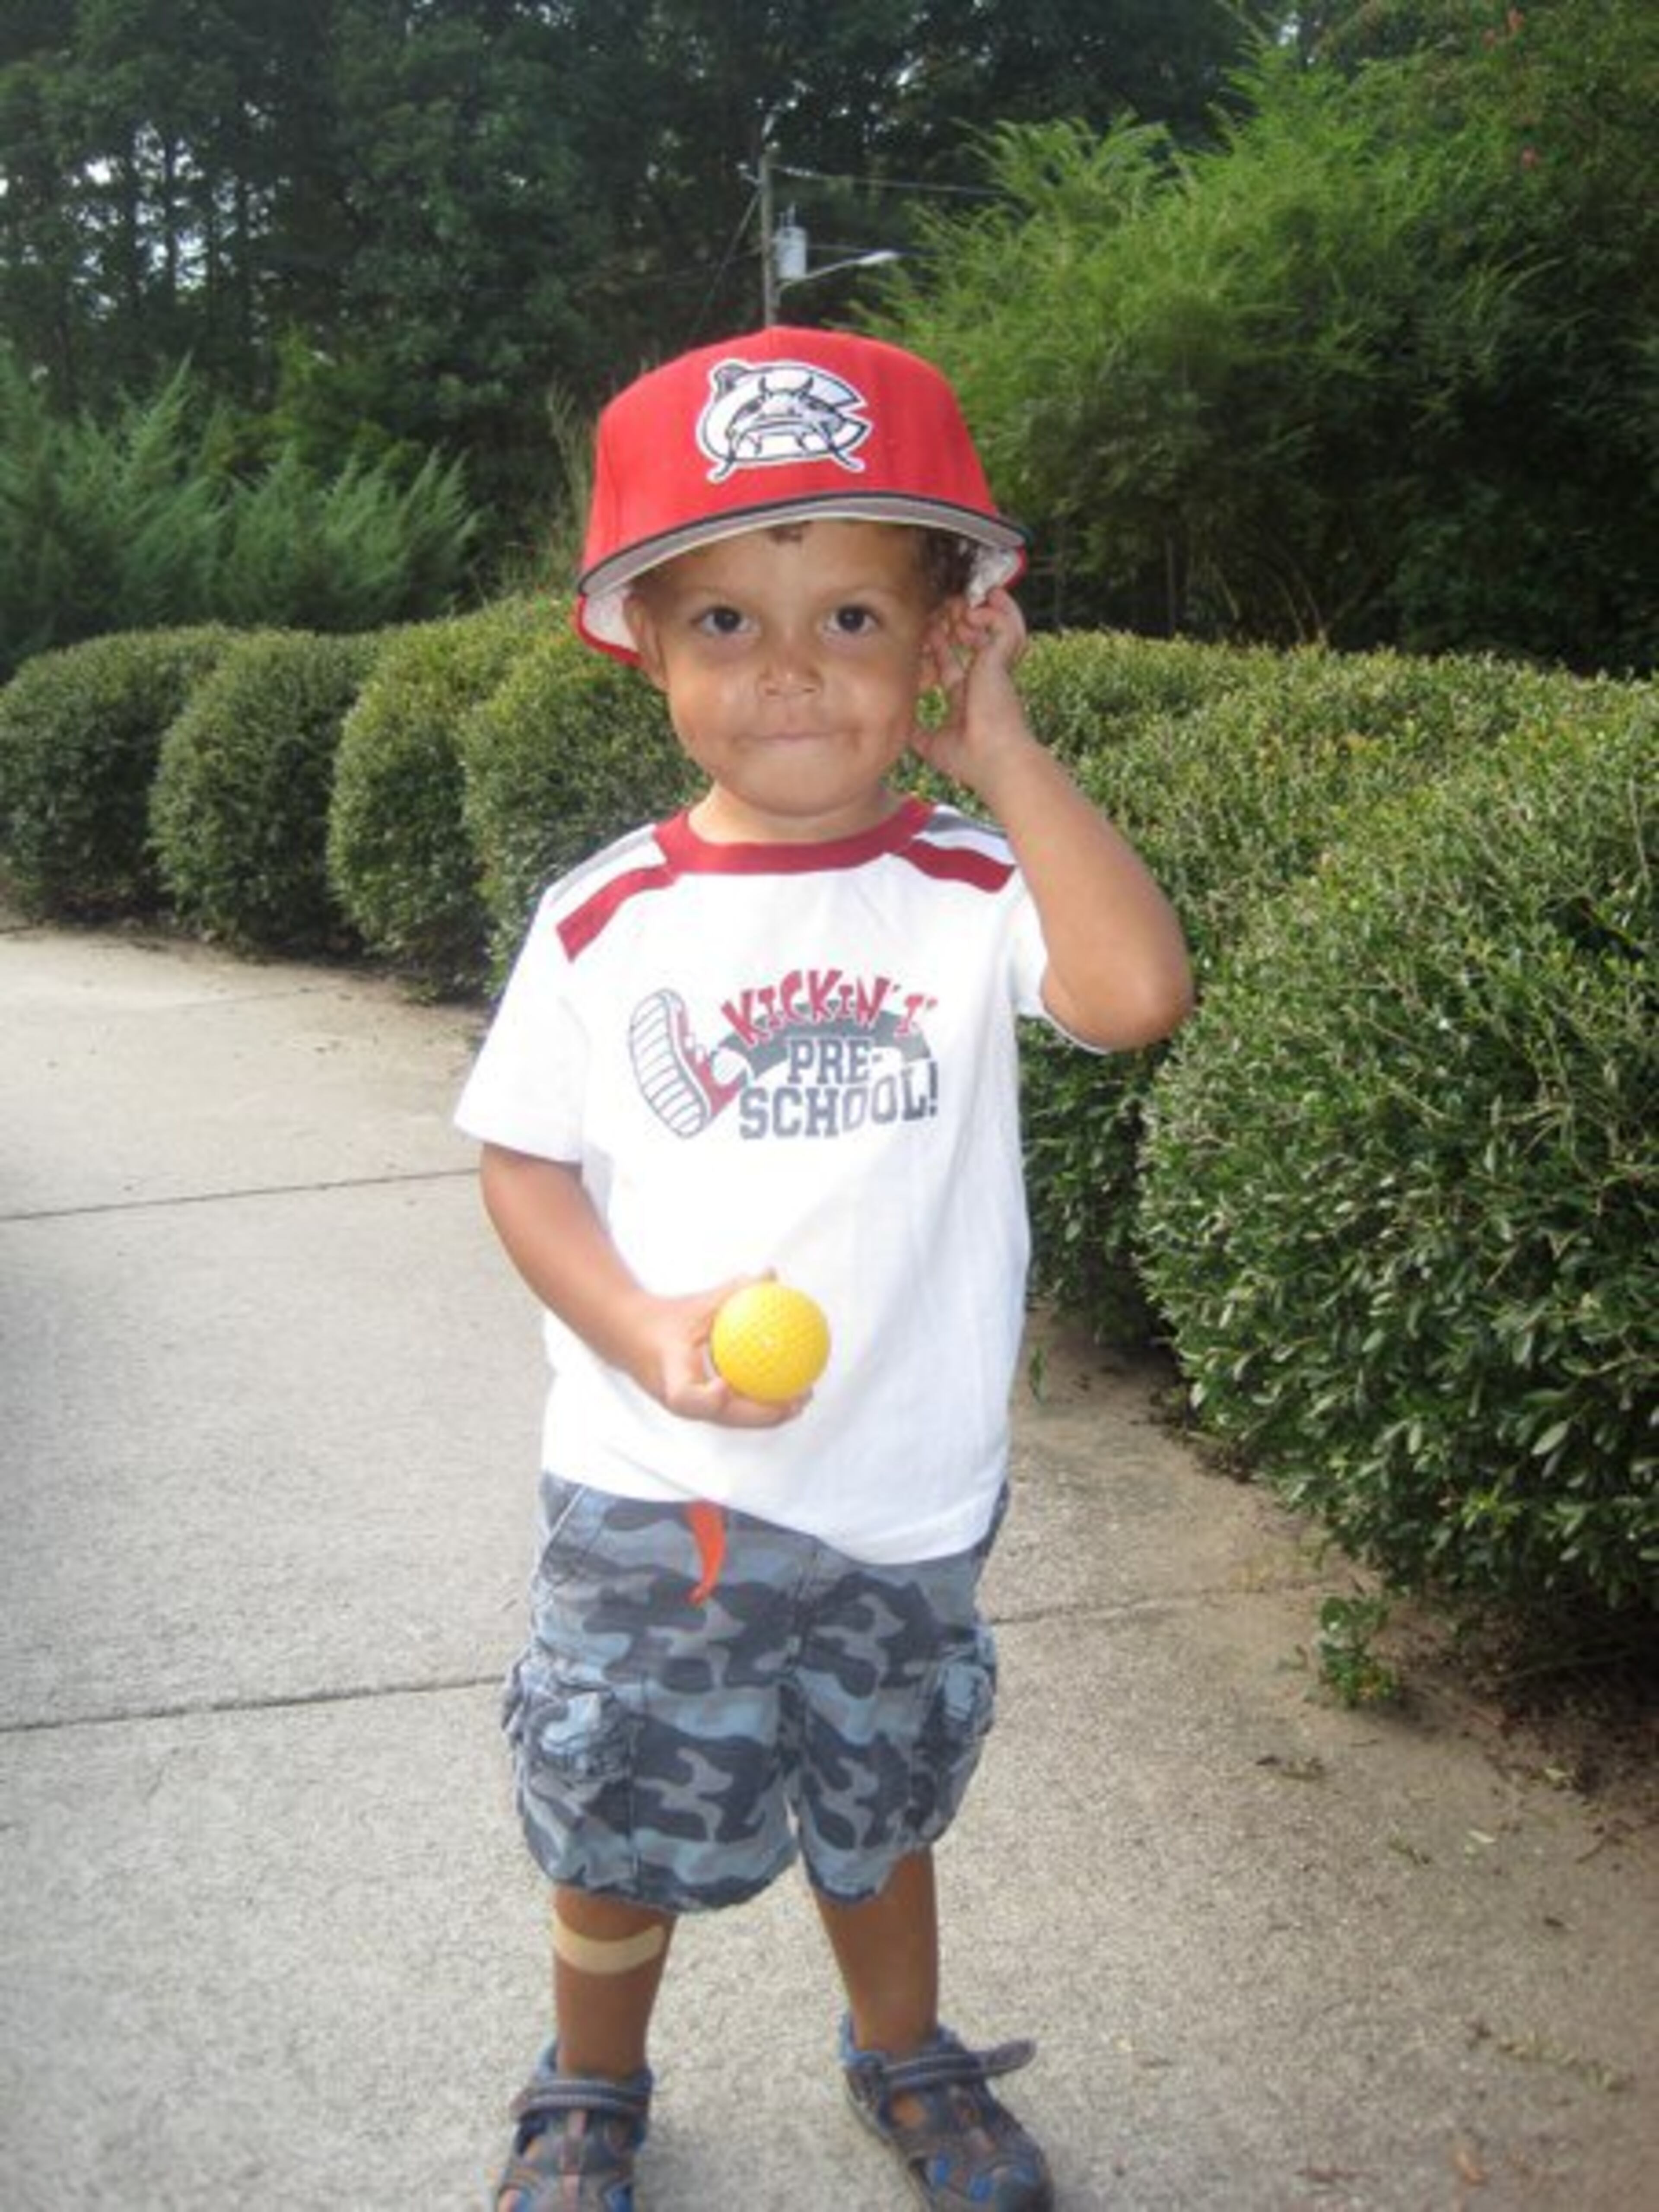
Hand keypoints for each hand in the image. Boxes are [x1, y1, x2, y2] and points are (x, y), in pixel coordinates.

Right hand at [637, 1273, 809, 1428]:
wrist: (636, 1339)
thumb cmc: (669, 1318)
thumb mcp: (698, 1303)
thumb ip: (734, 1291)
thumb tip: (770, 1272)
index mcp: (670, 1377)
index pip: (686, 1397)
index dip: (709, 1398)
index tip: (728, 1384)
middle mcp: (681, 1402)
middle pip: (723, 1418)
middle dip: (763, 1414)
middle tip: (797, 1399)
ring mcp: (693, 1410)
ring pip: (735, 1419)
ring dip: (768, 1415)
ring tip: (802, 1400)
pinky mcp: (703, 1410)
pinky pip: (737, 1409)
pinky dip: (762, 1402)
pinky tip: (791, 1389)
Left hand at [910, 587, 1033, 799]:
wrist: (994, 760)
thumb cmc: (969, 760)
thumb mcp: (931, 745)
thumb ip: (917, 734)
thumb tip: (900, 730)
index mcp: (967, 696)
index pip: (951, 665)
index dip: (938, 648)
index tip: (925, 636)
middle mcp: (984, 680)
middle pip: (972, 641)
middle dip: (955, 623)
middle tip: (941, 612)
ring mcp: (995, 670)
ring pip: (995, 628)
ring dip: (977, 612)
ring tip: (960, 605)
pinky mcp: (1002, 662)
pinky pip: (1005, 627)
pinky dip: (992, 615)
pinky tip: (972, 613)